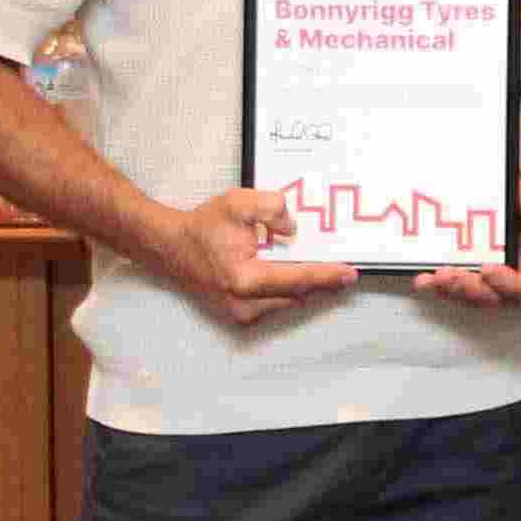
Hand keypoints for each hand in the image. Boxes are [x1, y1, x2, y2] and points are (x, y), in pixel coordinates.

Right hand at [158, 187, 361, 328]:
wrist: (170, 246)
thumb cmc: (201, 228)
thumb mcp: (237, 204)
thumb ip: (271, 208)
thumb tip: (292, 230)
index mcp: (243, 280)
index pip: (296, 279)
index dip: (326, 276)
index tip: (349, 275)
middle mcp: (242, 304)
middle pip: (296, 294)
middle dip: (320, 282)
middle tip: (342, 271)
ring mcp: (239, 314)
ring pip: (286, 301)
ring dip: (303, 286)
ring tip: (319, 270)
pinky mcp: (238, 316)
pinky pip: (274, 303)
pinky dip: (286, 290)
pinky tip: (291, 275)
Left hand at [415, 177, 520, 304]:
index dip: (506, 283)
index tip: (487, 268)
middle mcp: (514, 278)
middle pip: (493, 298)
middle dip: (469, 289)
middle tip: (450, 274)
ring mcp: (492, 281)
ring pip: (471, 298)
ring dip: (450, 290)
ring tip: (432, 278)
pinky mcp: (474, 276)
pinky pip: (456, 288)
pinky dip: (440, 286)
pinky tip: (424, 279)